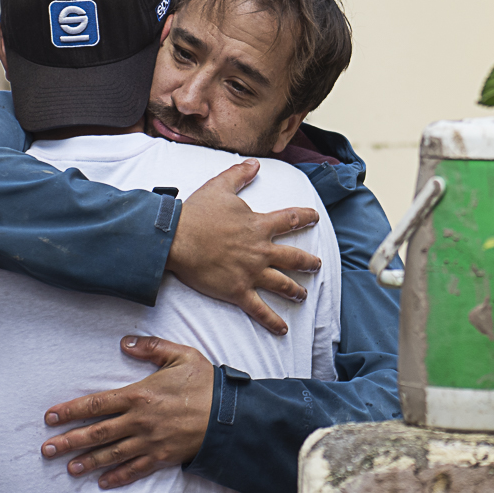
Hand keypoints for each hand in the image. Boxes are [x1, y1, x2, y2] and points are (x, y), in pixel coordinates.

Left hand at [40, 336, 213, 488]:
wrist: (231, 415)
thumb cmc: (206, 384)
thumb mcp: (181, 355)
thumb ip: (151, 347)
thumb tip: (125, 343)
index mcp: (139, 395)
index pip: (96, 404)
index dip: (71, 411)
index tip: (51, 417)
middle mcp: (139, 421)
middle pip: (97, 433)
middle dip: (69, 441)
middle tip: (47, 450)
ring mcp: (150, 442)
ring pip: (111, 454)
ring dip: (87, 462)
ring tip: (68, 468)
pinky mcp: (163, 457)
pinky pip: (136, 469)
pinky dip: (118, 476)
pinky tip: (103, 482)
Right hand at [166, 160, 321, 335]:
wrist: (177, 238)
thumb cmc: (196, 213)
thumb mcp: (220, 187)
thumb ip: (239, 175)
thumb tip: (254, 163)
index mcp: (259, 226)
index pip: (290, 220)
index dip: (305, 217)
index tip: (315, 217)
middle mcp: (261, 250)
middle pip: (294, 258)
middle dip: (308, 262)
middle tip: (317, 265)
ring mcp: (252, 273)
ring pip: (282, 284)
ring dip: (296, 291)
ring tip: (303, 296)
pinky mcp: (238, 291)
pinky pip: (260, 310)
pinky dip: (273, 321)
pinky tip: (283, 329)